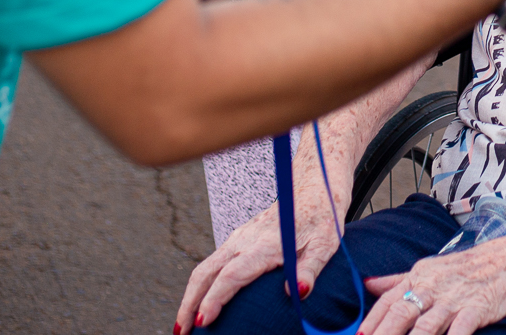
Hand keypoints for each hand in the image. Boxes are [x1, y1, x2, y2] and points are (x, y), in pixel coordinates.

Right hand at [176, 178, 342, 331]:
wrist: (313, 187)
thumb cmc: (321, 218)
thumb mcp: (325, 244)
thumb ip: (311, 268)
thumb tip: (298, 292)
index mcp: (264, 244)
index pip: (232, 275)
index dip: (215, 299)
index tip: (202, 321)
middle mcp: (244, 240)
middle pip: (205, 273)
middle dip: (188, 304)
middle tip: (180, 334)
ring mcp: (238, 239)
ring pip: (204, 269)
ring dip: (190, 296)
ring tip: (184, 326)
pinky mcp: (238, 240)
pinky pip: (212, 264)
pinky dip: (200, 286)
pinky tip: (201, 303)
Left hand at [359, 235, 505, 334]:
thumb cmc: (474, 266)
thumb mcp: (433, 267)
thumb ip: (399, 279)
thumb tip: (368, 284)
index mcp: (420, 275)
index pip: (388, 300)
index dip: (372, 321)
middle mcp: (434, 286)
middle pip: (401, 315)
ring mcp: (456, 299)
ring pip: (425, 327)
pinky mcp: (477, 310)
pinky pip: (458, 332)